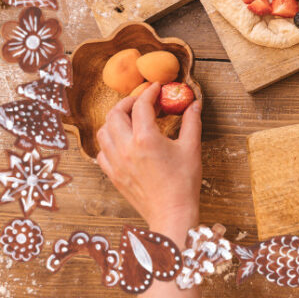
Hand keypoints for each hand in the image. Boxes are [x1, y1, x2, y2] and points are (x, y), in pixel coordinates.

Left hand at [97, 82, 201, 296]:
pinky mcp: (113, 175)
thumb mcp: (191, 147)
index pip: (141, 105)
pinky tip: (122, 141)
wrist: (172, 212)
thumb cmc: (183, 182)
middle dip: (128, 102)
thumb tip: (194, 103)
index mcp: (145, 138)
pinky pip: (101, 152)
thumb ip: (191, 121)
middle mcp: (125, 148)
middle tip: (142, 101)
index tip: (156, 88)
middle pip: (115, 114)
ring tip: (130, 118)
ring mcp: (116, 163)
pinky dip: (108, 141)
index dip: (149, 92)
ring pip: (104, 131)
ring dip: (115, 120)